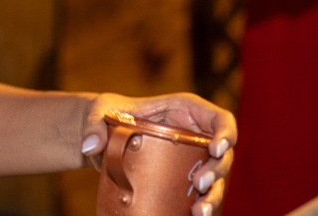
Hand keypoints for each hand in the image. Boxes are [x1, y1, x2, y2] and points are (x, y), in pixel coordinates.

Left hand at [80, 92, 234, 215]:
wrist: (99, 138)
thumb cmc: (106, 115)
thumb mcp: (99, 112)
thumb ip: (93, 124)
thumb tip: (90, 146)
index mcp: (184, 110)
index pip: (219, 118)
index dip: (227, 133)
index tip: (217, 149)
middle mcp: (194, 135)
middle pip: (222, 154)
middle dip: (217, 171)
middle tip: (198, 183)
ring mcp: (191, 159)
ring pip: (215, 179)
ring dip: (213, 196)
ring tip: (199, 210)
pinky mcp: (182, 178)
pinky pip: (199, 194)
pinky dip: (201, 206)